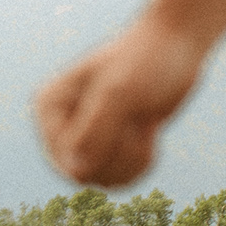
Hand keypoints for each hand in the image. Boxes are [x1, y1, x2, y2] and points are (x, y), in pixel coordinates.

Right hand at [36, 15, 209, 189]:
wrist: (176, 47)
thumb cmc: (145, 62)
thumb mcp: (121, 94)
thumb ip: (96, 133)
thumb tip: (76, 173)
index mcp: (49, 108)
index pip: (65, 161)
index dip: (102, 154)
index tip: (126, 123)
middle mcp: (62, 125)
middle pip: (85, 175)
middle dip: (120, 155)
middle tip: (138, 122)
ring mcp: (87, 136)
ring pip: (105, 178)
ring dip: (133, 160)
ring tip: (144, 126)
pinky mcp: (113, 144)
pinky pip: (122, 175)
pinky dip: (142, 163)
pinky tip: (151, 136)